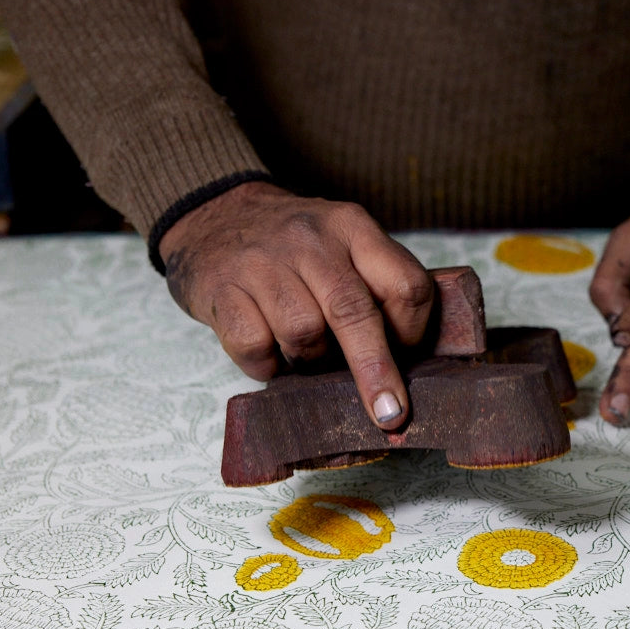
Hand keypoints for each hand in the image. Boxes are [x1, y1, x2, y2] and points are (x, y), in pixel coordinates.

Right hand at [158, 181, 433, 429]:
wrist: (218, 213)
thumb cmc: (296, 248)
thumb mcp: (344, 244)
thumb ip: (375, 286)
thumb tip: (403, 365)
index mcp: (353, 227)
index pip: (404, 284)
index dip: (411, 331)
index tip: (406, 356)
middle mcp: (310, 239)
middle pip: (353, 312)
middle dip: (375, 370)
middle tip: (390, 414)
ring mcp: (262, 261)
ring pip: (303, 333)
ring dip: (309, 359)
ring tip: (305, 352)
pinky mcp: (222, 287)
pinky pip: (255, 346)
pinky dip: (266, 365)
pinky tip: (270, 353)